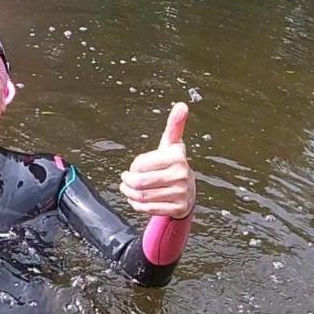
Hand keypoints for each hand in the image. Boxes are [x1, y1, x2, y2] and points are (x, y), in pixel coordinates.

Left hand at [119, 102, 195, 218]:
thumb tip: (182, 105)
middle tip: (124, 179)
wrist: (188, 191)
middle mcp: (182, 175)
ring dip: (128, 193)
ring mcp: (181, 193)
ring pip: (142, 196)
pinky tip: (135, 199)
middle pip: (140, 182)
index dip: (133, 166)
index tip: (135, 166)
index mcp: (177, 156)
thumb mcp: (171, 144)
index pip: (140, 164)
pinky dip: (136, 204)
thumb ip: (174, 125)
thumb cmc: (173, 163)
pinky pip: (148, 208)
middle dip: (127, 181)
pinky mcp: (178, 208)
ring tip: (126, 188)